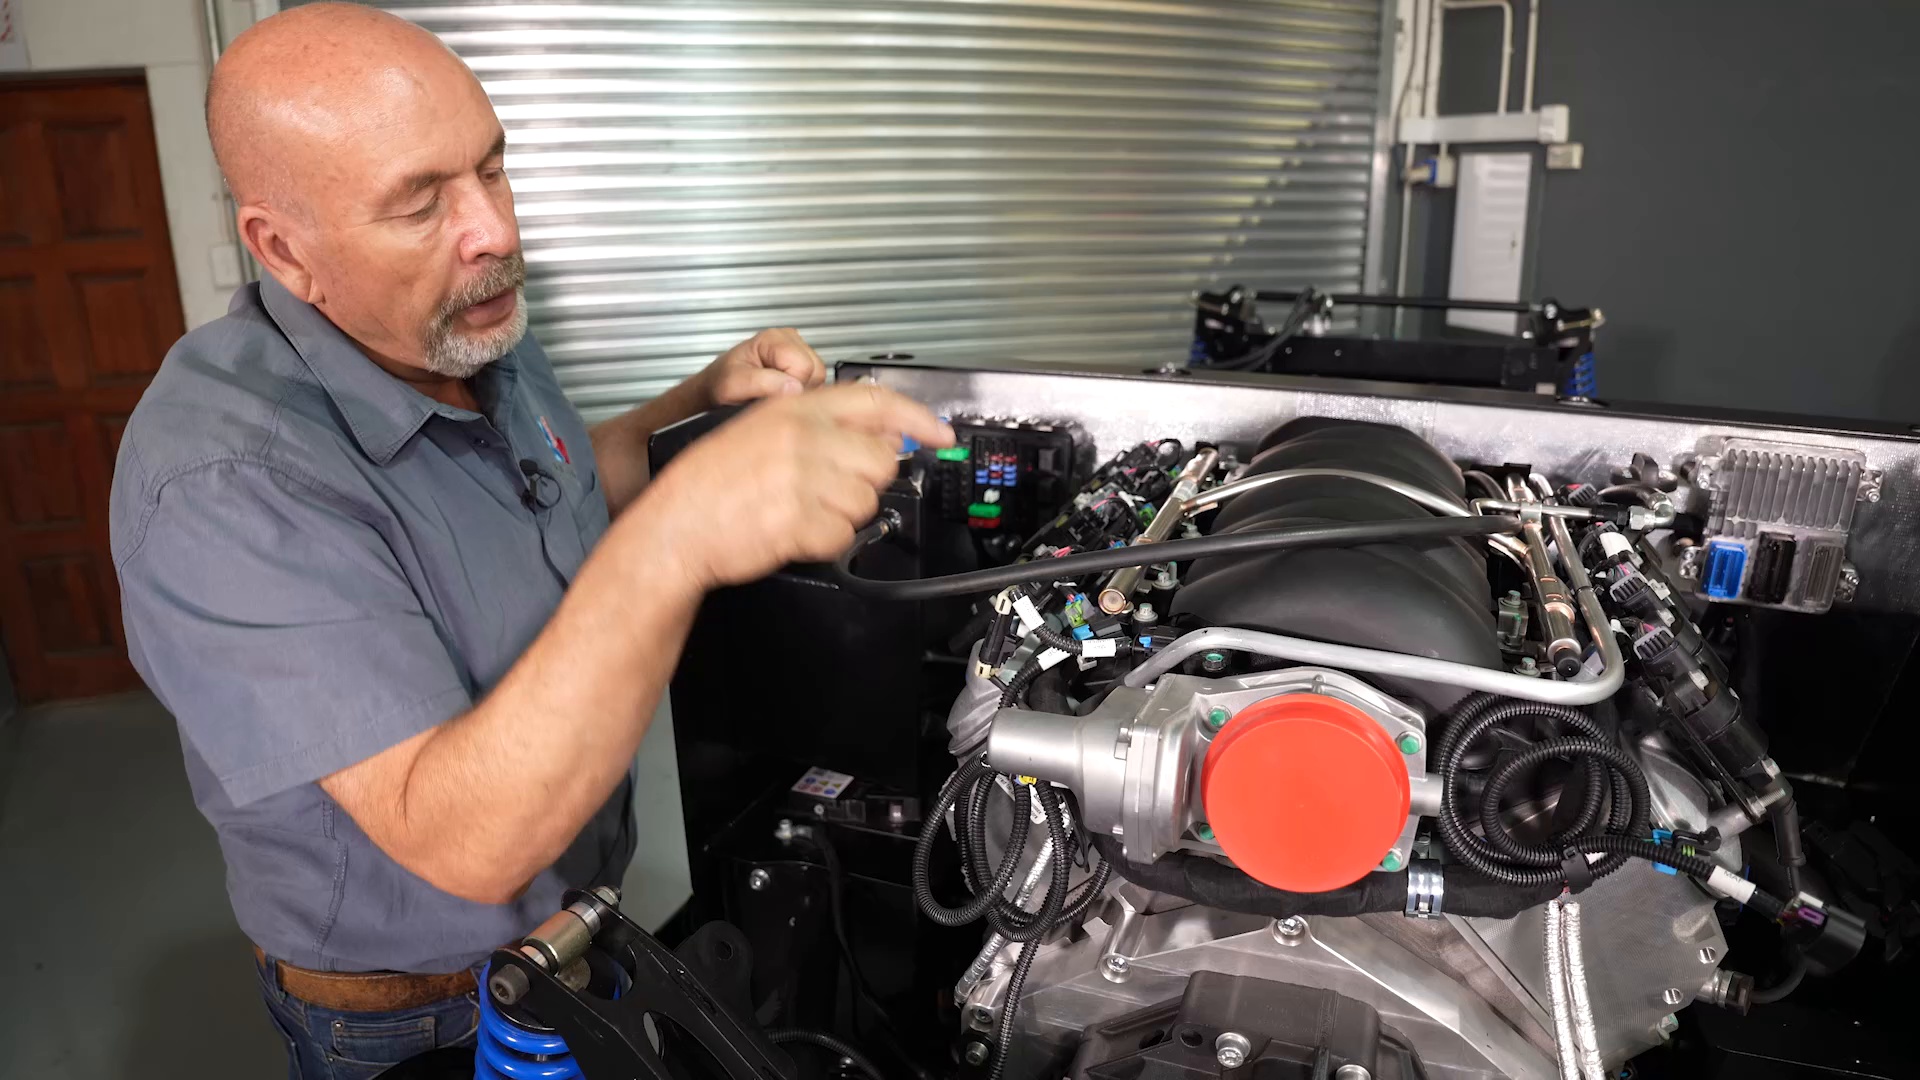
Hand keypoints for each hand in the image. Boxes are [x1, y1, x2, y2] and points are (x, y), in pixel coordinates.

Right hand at [638, 383, 952, 590]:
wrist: (675, 528)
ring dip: (840, 515)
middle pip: (880, 461)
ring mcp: (801, 479)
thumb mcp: (761, 430)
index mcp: (793, 409)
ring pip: (865, 502)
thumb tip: (883, 433)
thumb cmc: (712, 484)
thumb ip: (819, 424)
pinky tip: (791, 532)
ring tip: (798, 511)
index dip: (918, 417)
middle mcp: (801, 437)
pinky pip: (842, 537)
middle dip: (863, 483)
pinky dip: (823, 543)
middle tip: (825, 491)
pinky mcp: (799, 520)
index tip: (940, 434)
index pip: (875, 402)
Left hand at [697, 328, 828, 406]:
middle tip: (771, 393)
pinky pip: (816, 382)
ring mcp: (797, 350)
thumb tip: (794, 387)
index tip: (770, 393)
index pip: (804, 367)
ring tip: (774, 391)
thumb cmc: (721, 384)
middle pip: (816, 371)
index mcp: (773, 338)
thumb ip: (762, 383)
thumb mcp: (734, 385)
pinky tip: (782, 391)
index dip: (791, 386)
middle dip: (797, 389)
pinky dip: (801, 391)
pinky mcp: (801, 363)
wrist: (716, 389)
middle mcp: (789, 339)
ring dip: (800, 391)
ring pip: (819, 377)